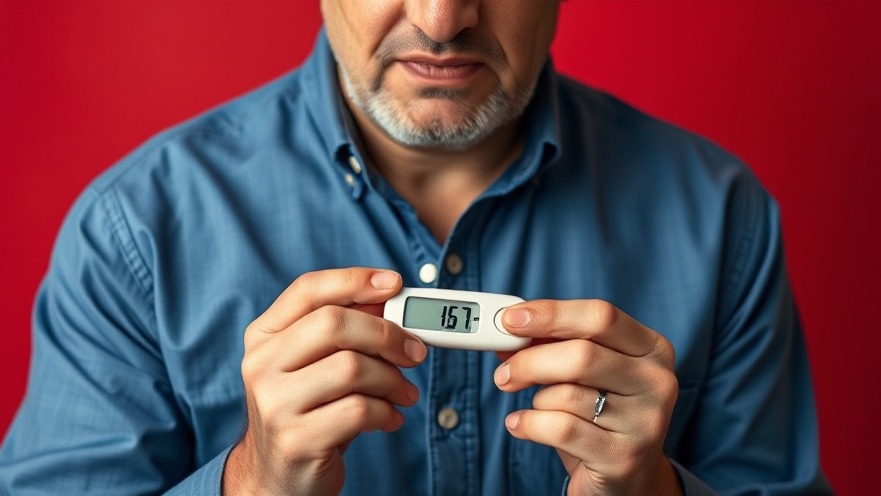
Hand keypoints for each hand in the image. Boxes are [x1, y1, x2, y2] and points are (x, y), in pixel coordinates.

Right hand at [223, 268, 426, 494]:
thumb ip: (346, 331)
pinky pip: (359, 411)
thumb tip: (392, 299)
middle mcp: (261, 365)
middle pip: (334, 324)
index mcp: (264, 336)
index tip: (396, 283)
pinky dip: (387, 412)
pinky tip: (389, 418)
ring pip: (352, 368)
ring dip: (393, 380)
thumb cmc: (309, 410)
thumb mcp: (317, 364)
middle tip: (415, 351)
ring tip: (404, 393)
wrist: (277, 476)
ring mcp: (274, 404)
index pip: (308, 290)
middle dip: (386, 333)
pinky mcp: (296, 440)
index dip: (355, 280)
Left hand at [494, 299, 681, 495]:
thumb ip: (552, 345)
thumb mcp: (586, 373)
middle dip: (530, 361)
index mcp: (652, 348)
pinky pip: (560, 429)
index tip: (510, 319)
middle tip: (504, 373)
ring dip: (535, 400)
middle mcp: (657, 382)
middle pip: (581, 355)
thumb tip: (508, 329)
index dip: (551, 314)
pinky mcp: (623, 457)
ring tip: (535, 408)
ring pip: (567, 394)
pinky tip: (521, 424)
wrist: (630, 477)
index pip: (600, 317)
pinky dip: (529, 424)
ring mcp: (645, 422)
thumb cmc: (601, 413)